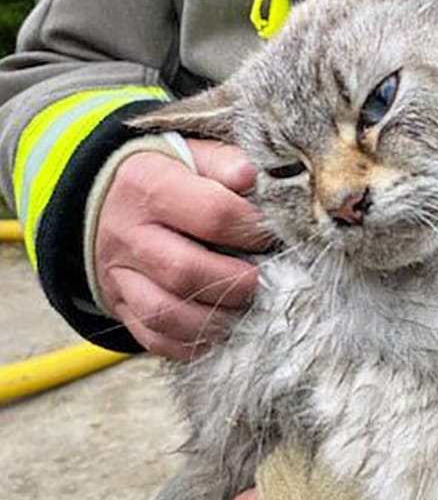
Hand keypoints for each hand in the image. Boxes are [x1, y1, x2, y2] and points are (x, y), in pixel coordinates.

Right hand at [95, 139, 270, 360]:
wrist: (104, 201)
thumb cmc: (167, 179)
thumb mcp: (192, 155)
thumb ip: (227, 163)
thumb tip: (256, 178)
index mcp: (149, 186)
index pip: (213, 214)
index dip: (253, 229)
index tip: (271, 235)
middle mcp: (129, 234)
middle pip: (185, 271)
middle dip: (236, 282)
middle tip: (262, 280)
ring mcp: (120, 276)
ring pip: (166, 314)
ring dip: (216, 319)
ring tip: (243, 308)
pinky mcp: (122, 308)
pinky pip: (155, 339)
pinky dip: (193, 343)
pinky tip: (219, 330)